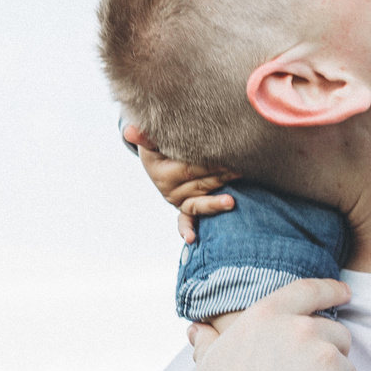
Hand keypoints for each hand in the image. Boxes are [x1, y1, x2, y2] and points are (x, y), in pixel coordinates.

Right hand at [125, 124, 236, 245]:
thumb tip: (128, 131)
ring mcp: (177, 202)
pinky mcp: (184, 210)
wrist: (164, 157)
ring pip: (199, 203)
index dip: (209, 163)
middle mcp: (168, 191)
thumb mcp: (154, 138)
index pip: (189, 169)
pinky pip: (185, 221)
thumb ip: (147, 136)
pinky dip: (187, 230)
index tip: (228, 157)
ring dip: (215, 203)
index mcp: (161, 173)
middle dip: (221, 178)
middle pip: (199, 185)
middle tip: (241, 172)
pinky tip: (191, 239)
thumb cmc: (163, 143)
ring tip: (231, 201)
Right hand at [169, 279, 367, 370]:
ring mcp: (328, 364)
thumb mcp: (209, 367)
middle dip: (329, 359)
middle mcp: (302, 332)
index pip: (308, 291)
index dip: (330, 291)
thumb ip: (214, 343)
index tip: (345, 294)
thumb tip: (198, 330)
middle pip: (338, 336)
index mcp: (268, 318)